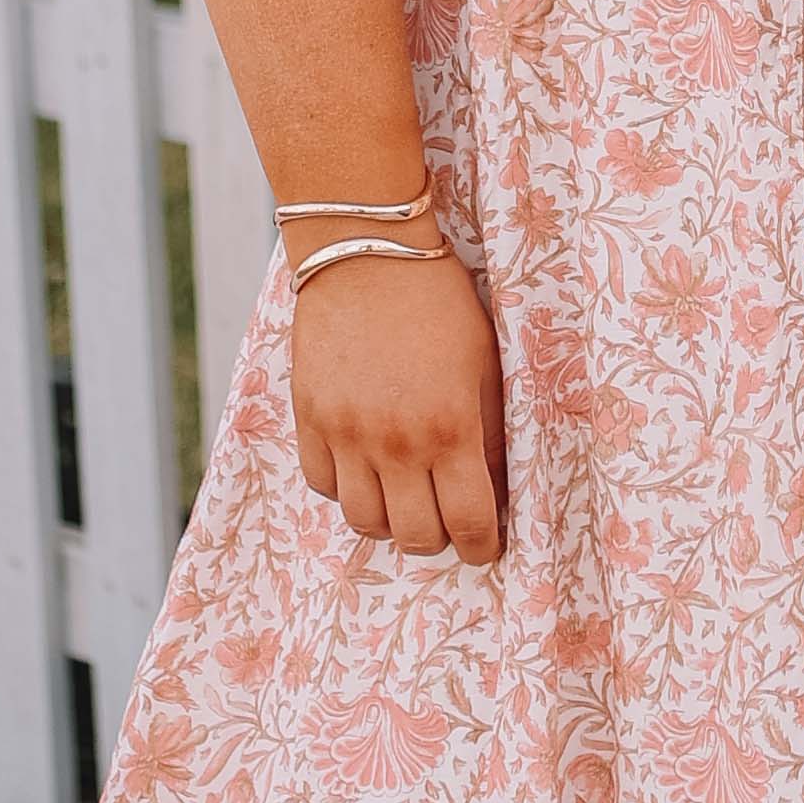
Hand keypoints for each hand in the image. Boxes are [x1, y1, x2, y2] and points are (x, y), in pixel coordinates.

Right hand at [287, 246, 507, 563]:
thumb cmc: (440, 304)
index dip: (483, 547)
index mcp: (450, 429)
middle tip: (448, 519)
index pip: (469, 522)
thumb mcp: (486, 364)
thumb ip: (491, 433)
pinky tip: (367, 469)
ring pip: (364, 520)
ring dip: (391, 520)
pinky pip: (324, 485)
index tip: (487, 548)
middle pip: (415, 535)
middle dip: (439, 537)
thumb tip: (495, 488)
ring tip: (407, 498)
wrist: (367, 254)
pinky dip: (348, 490)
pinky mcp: (308, 419)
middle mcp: (394, 442)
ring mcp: (345, 434)